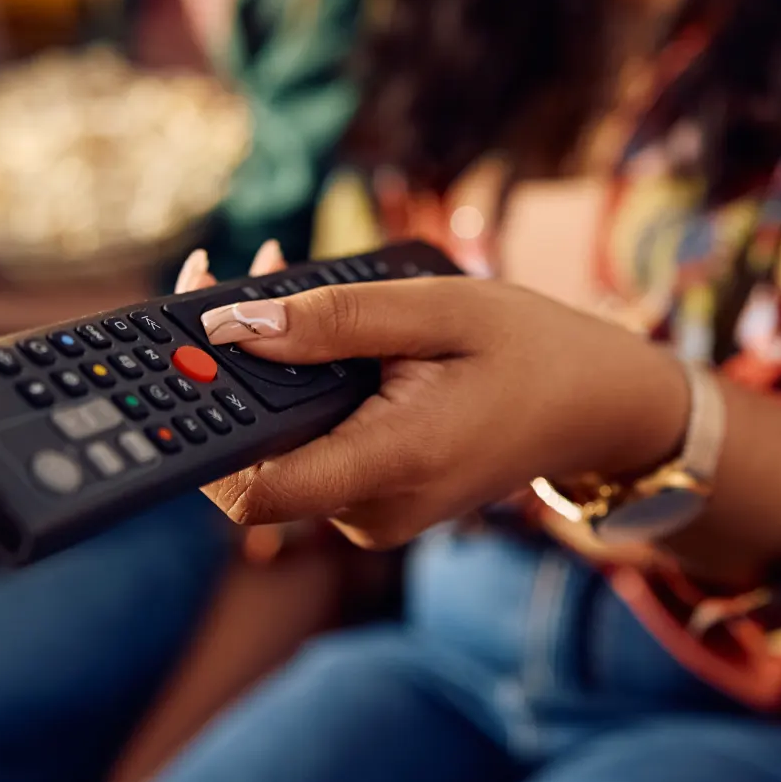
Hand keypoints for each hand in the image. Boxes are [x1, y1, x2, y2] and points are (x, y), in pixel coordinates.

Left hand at [187, 272, 690, 550]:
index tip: (181, 343)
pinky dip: (300, 388)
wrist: (599, 407)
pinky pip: (312, 448)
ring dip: (265, 367)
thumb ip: (333, 321)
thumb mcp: (438, 311)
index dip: (197, 428)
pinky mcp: (376, 498)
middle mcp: (375, 507)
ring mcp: (374, 511)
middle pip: (254, 457)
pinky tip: (315, 325)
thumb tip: (231, 327)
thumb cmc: (533, 351)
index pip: (251, 488)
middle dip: (229, 366)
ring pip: (280, 448)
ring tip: (278, 272)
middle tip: (234, 269)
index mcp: (395, 463)